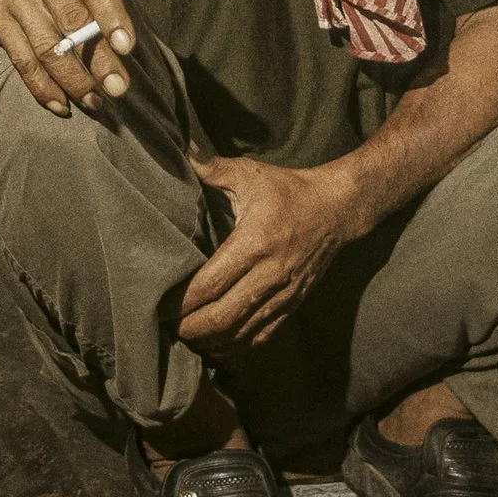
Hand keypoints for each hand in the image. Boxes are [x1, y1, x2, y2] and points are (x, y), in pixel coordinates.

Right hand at [0, 0, 168, 115]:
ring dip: (71, 80)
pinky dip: (41, 86)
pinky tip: (62, 104)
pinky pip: (20, 58)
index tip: (128, 47)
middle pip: (71, 20)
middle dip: (96, 58)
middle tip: (119, 88)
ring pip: (45, 46)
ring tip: (96, 101)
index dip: (111, 15)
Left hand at [176, 152, 361, 349]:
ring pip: (241, 333)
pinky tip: (216, 346)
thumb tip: (182, 148)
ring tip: (184, 338)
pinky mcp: (293, 304)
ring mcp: (283, 294)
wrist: (339, 209)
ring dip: (210, 341)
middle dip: (189, 328)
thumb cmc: (290, 190)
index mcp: (254, 243)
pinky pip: (261, 337)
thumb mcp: (252, 174)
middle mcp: (269, 275)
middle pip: (222, 317)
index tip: (158, 306)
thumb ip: (214, 167)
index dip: (182, 302)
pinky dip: (236, 347)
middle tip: (165, 327)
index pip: (211, 284)